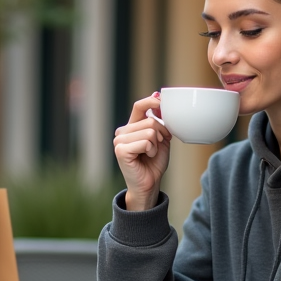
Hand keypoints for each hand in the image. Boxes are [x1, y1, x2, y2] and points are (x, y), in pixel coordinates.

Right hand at [113, 93, 171, 210]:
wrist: (149, 184)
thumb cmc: (154, 163)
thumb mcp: (161, 138)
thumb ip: (159, 121)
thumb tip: (157, 96)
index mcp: (131, 127)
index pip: (139, 106)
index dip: (151, 101)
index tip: (161, 102)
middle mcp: (122, 132)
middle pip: (150, 121)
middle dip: (161, 134)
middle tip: (157, 147)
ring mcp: (119, 141)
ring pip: (149, 131)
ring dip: (156, 144)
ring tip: (150, 154)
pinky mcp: (121, 150)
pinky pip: (146, 141)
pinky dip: (151, 150)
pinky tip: (146, 157)